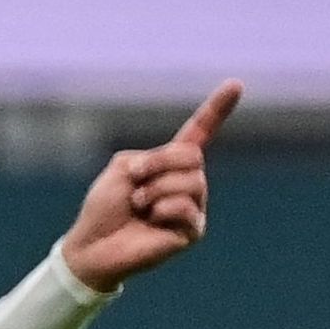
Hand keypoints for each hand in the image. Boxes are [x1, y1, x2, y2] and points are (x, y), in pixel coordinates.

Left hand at [60, 82, 241, 290]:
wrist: (94, 245)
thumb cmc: (104, 207)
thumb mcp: (122, 167)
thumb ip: (151, 157)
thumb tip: (179, 175)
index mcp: (170, 162)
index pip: (200, 132)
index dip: (217, 109)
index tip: (235, 84)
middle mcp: (189, 182)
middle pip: (192, 156)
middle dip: (157, 164)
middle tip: (135, 181)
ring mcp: (194, 206)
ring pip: (189, 181)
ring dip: (154, 190)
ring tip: (139, 206)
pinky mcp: (193, 230)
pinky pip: (184, 207)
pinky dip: (160, 210)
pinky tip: (151, 221)